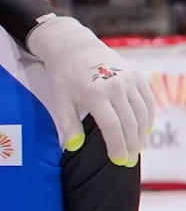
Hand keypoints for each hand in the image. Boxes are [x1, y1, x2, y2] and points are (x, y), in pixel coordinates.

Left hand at [26, 14, 156, 163]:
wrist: (77, 49)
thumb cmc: (66, 78)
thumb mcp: (60, 101)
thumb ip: (68, 124)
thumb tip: (74, 147)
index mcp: (96, 94)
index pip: (112, 126)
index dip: (117, 146)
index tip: (118, 161)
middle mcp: (116, 86)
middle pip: (130, 122)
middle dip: (131, 145)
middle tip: (129, 161)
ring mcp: (130, 79)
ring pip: (143, 113)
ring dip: (142, 134)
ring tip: (137, 149)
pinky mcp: (137, 76)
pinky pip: (148, 100)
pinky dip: (149, 117)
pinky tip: (145, 130)